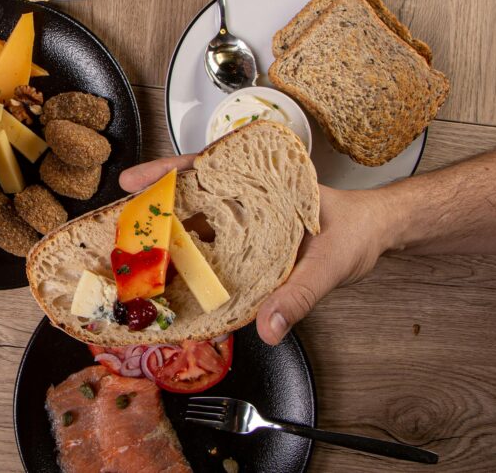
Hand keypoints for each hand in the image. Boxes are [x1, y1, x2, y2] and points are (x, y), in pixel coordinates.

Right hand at [120, 157, 389, 345]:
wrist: (377, 235)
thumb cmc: (356, 230)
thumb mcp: (331, 262)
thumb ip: (300, 294)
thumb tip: (268, 328)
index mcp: (261, 183)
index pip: (205, 167)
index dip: (165, 172)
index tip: (131, 181)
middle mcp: (246, 199)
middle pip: (190, 198)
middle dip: (153, 211)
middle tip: (119, 228)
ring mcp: (246, 222)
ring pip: (198, 227)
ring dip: (169, 242)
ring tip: (137, 261)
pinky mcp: (249, 245)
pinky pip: (214, 253)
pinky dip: (194, 266)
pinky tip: (175, 285)